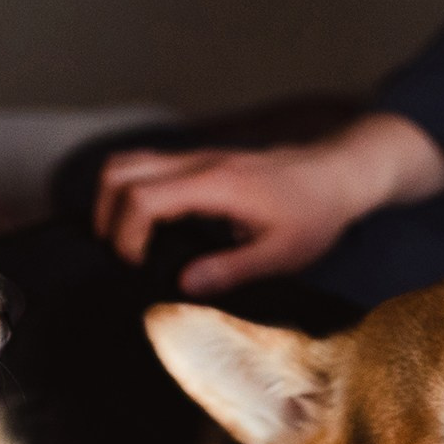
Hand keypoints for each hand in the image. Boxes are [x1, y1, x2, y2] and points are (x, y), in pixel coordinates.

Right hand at [92, 112, 443, 294]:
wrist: (338, 174)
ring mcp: (196, 157)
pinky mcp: (199, 162)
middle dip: (105, 216)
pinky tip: (148, 231)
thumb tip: (182, 286)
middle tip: (123, 257)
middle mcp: (198, 163)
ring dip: (112, 202)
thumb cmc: (314, 215)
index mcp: (215, 186)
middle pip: (118, 170)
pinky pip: (147, 168)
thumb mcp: (281, 254)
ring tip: (128, 245)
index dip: (125, 237)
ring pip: (127, 162)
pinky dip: (131, 194)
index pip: (142, 199)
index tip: (138, 269)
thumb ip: (231, 270)